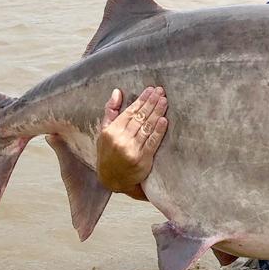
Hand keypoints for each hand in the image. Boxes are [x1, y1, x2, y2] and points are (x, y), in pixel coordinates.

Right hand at [96, 86, 168, 200]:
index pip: (129, 112)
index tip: (150, 90)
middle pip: (140, 117)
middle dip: (151, 103)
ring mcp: (132, 150)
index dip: (141, 100)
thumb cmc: (108, 153)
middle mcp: (121, 139)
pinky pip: (152, 142)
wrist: (111, 179)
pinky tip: (164, 120)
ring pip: (147, 127)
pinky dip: (159, 131)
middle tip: (161, 91)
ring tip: (164, 101)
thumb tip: (117, 92)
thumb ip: (111, 111)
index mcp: (111, 131)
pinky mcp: (142, 159)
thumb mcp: (104, 132)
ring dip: (157, 113)